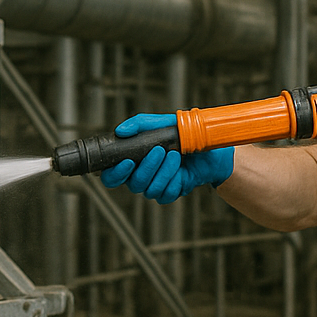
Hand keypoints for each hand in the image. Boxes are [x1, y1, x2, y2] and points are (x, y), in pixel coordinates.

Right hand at [99, 113, 233, 203]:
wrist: (205, 145)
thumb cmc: (178, 133)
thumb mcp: (158, 123)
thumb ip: (138, 124)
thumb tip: (120, 131)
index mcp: (130, 162)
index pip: (111, 176)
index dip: (115, 173)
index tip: (127, 161)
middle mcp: (139, 177)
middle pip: (133, 184)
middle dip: (148, 167)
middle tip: (160, 150)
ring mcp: (154, 187)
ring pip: (151, 189)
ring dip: (165, 171)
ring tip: (175, 155)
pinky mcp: (169, 193)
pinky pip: (167, 194)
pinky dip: (175, 179)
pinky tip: (180, 168)